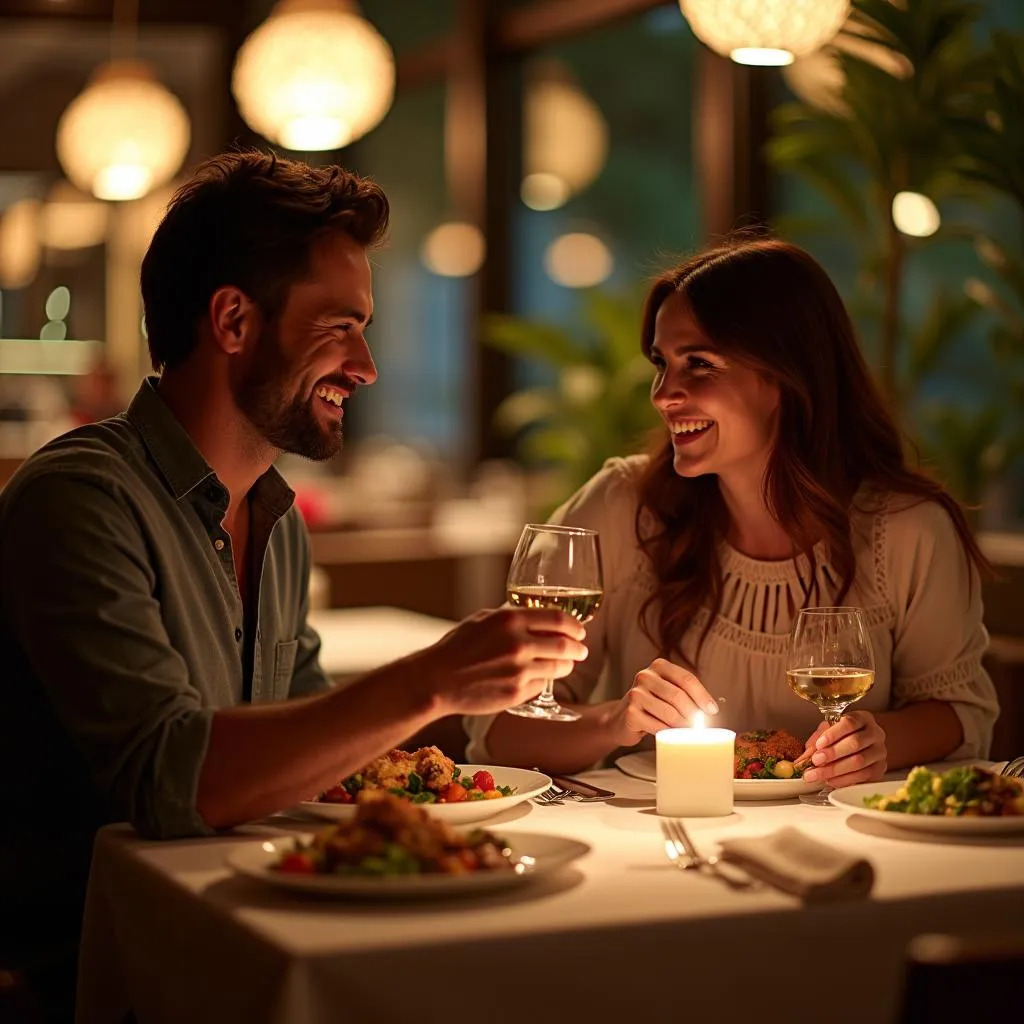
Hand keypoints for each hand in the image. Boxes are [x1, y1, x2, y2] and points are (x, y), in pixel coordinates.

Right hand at [415, 607, 588, 715]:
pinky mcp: (517, 692)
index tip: (580, 630)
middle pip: (565, 644)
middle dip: (578, 648)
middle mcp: (518, 643)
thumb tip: (536, 616)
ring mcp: (519, 670)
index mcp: (510, 619)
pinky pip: (541, 685)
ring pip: (558, 667)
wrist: (437, 680)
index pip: (558, 619)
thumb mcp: (483, 619)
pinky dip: (543, 681)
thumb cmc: (456, 648)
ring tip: (566, 664)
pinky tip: (535, 678)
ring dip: (567, 665)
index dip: (574, 626)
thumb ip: (510, 616)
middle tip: (581, 650)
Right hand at [604, 658, 717, 747]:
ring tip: (690, 733)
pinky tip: (673, 736)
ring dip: (683, 726)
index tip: (712, 710)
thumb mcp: (668, 692)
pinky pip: (657, 726)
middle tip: (701, 726)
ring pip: (669, 712)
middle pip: (678, 696)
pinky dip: (669, 733)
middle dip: (693, 714)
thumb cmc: (651, 706)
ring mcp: (635, 694)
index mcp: (659, 666)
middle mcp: (645, 676)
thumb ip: (686, 694)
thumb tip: (710, 710)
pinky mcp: (630, 713)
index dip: (702, 696)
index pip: (687, 679)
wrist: (621, 719)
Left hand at [800, 711, 886, 787]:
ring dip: (835, 769)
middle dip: (832, 753)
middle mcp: (875, 733)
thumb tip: (802, 758)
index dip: (833, 734)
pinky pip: (863, 776)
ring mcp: (880, 752)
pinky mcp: (881, 769)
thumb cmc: (844, 736)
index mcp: (863, 718)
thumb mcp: (830, 731)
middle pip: (855, 743)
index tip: (819, 744)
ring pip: (859, 761)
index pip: (849, 723)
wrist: (866, 745)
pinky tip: (830, 780)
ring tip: (816, 774)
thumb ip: (818, 740)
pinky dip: (844, 779)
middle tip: (815, 761)